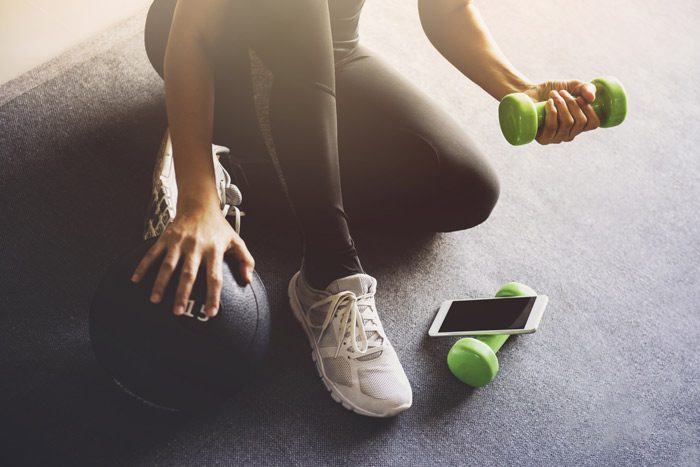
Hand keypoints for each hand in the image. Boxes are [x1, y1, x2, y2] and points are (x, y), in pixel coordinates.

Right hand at [130, 203, 254, 316]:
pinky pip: (153, 253)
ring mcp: (179, 242)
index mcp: (214, 250)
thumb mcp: (237, 241)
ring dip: (161, 283)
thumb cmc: (218, 226)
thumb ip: (246, 261)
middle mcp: (196, 247)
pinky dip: (143, 266)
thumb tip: (247, 280)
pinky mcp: (166, 237)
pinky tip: (136, 279)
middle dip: (183, 294)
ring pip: (168, 265)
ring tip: (155, 300)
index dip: (213, 296)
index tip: (210, 312)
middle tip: (178, 311)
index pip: (215, 277)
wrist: (200, 204)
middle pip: (189, 274)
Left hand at [523, 80, 600, 144]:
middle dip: (571, 103)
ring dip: (561, 104)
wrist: (530, 93)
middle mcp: (569, 134)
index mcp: (579, 125)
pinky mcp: (543, 139)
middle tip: (561, 93)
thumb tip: (592, 99)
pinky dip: (552, 111)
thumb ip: (586, 88)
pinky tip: (548, 103)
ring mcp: (556, 138)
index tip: (579, 97)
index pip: (593, 124)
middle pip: (579, 122)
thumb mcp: (573, 86)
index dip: (589, 110)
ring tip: (553, 95)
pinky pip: (552, 127)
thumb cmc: (553, 91)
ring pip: (567, 123)